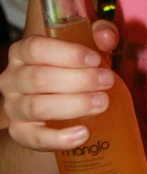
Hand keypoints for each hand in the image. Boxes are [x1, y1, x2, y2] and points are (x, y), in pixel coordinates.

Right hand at [0, 20, 119, 150]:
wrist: (61, 105)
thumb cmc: (74, 70)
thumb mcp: (87, 49)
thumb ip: (100, 35)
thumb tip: (106, 36)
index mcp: (23, 52)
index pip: (36, 47)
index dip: (68, 53)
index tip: (96, 59)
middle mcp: (12, 78)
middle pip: (40, 78)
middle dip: (79, 80)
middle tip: (106, 81)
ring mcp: (13, 107)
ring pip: (38, 107)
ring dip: (74, 105)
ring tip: (102, 103)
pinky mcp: (21, 132)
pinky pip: (35, 138)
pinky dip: (60, 138)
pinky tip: (83, 133)